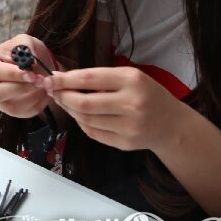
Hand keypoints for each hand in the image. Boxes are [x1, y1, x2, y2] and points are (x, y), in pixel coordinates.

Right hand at [0, 34, 56, 118]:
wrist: (31, 65)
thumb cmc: (23, 52)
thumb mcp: (24, 41)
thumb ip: (26, 48)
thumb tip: (31, 63)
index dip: (13, 74)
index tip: (31, 74)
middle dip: (21, 88)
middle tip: (40, 81)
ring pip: (10, 106)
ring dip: (31, 97)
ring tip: (45, 85)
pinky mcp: (8, 110)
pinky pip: (21, 113)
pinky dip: (36, 104)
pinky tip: (43, 92)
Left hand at [49, 67, 183, 151]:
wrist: (171, 124)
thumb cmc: (146, 94)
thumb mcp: (129, 77)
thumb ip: (98, 78)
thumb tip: (61, 78)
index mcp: (132, 81)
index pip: (89, 79)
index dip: (64, 80)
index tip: (49, 78)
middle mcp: (132, 104)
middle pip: (83, 103)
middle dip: (63, 97)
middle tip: (53, 92)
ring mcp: (129, 126)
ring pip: (85, 119)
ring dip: (69, 110)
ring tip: (65, 101)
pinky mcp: (125, 143)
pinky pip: (92, 132)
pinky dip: (81, 122)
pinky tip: (80, 115)